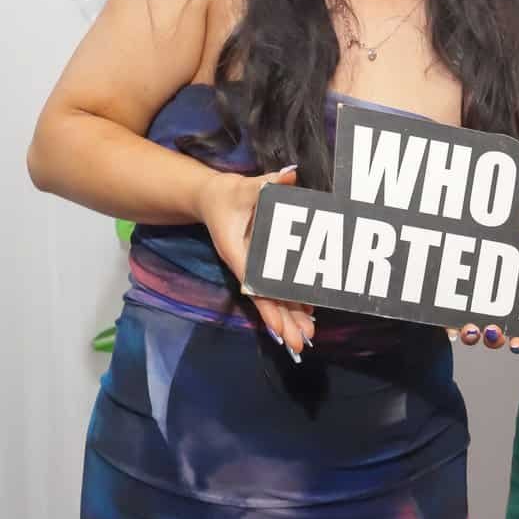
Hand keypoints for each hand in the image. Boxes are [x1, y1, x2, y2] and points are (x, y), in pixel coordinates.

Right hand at [194, 165, 315, 353]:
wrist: (213, 198)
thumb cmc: (228, 195)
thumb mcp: (245, 187)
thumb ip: (267, 183)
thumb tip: (289, 174)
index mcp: (240, 253)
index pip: (257, 285)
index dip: (269, 307)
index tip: (280, 328)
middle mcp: (248, 266)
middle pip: (267, 299)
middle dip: (283, 322)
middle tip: (301, 343)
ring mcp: (256, 268)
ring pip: (274, 298)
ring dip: (289, 318)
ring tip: (305, 339)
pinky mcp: (262, 265)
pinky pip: (278, 288)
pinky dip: (291, 302)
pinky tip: (306, 316)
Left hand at [447, 208, 518, 352]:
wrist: (458, 230)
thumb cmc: (498, 233)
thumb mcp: (517, 228)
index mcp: (514, 297)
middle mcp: (493, 309)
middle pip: (497, 335)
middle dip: (495, 339)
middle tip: (494, 332)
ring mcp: (468, 308)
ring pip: (473, 333)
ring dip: (472, 336)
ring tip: (470, 329)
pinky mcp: (447, 305)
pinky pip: (449, 323)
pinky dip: (450, 327)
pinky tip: (450, 328)